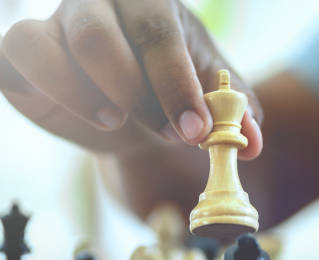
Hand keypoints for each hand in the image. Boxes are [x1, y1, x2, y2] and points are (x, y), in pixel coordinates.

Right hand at [0, 0, 262, 158]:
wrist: (137, 107)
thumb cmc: (175, 93)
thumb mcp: (212, 101)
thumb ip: (235, 115)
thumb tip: (252, 142)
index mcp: (152, 4)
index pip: (158, 32)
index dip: (176, 84)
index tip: (196, 131)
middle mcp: (100, 3)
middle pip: (98, 36)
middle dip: (134, 94)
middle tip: (167, 133)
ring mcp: (56, 23)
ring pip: (47, 45)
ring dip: (88, 96)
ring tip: (119, 123)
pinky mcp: (25, 54)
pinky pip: (19, 59)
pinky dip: (52, 92)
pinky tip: (91, 117)